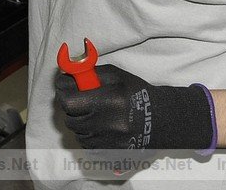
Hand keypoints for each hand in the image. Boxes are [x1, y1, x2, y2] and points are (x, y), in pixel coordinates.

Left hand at [54, 63, 215, 153]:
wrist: (162, 120)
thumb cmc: (136, 92)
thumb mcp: (115, 75)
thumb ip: (89, 73)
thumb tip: (66, 73)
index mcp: (111, 100)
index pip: (69, 101)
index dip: (62, 92)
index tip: (64, 86)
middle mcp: (110, 123)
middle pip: (70, 118)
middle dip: (70, 107)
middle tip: (77, 100)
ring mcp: (111, 141)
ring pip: (77, 133)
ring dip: (79, 121)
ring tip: (91, 112)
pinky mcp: (112, 153)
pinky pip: (87, 144)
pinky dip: (87, 134)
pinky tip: (98, 126)